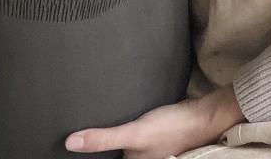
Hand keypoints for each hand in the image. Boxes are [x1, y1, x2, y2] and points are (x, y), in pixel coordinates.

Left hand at [64, 82, 244, 158]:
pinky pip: (128, 140)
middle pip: (113, 156)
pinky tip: (113, 122)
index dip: (89, 156)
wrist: (201, 116)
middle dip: (98, 150)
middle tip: (75, 138)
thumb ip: (104, 139)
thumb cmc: (170, 128)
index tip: (69, 152)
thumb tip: (70, 143)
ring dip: (108, 141)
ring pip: (119, 149)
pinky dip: (118, 133)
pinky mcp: (149, 139)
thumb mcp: (134, 134)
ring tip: (87, 132)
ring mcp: (145, 152)